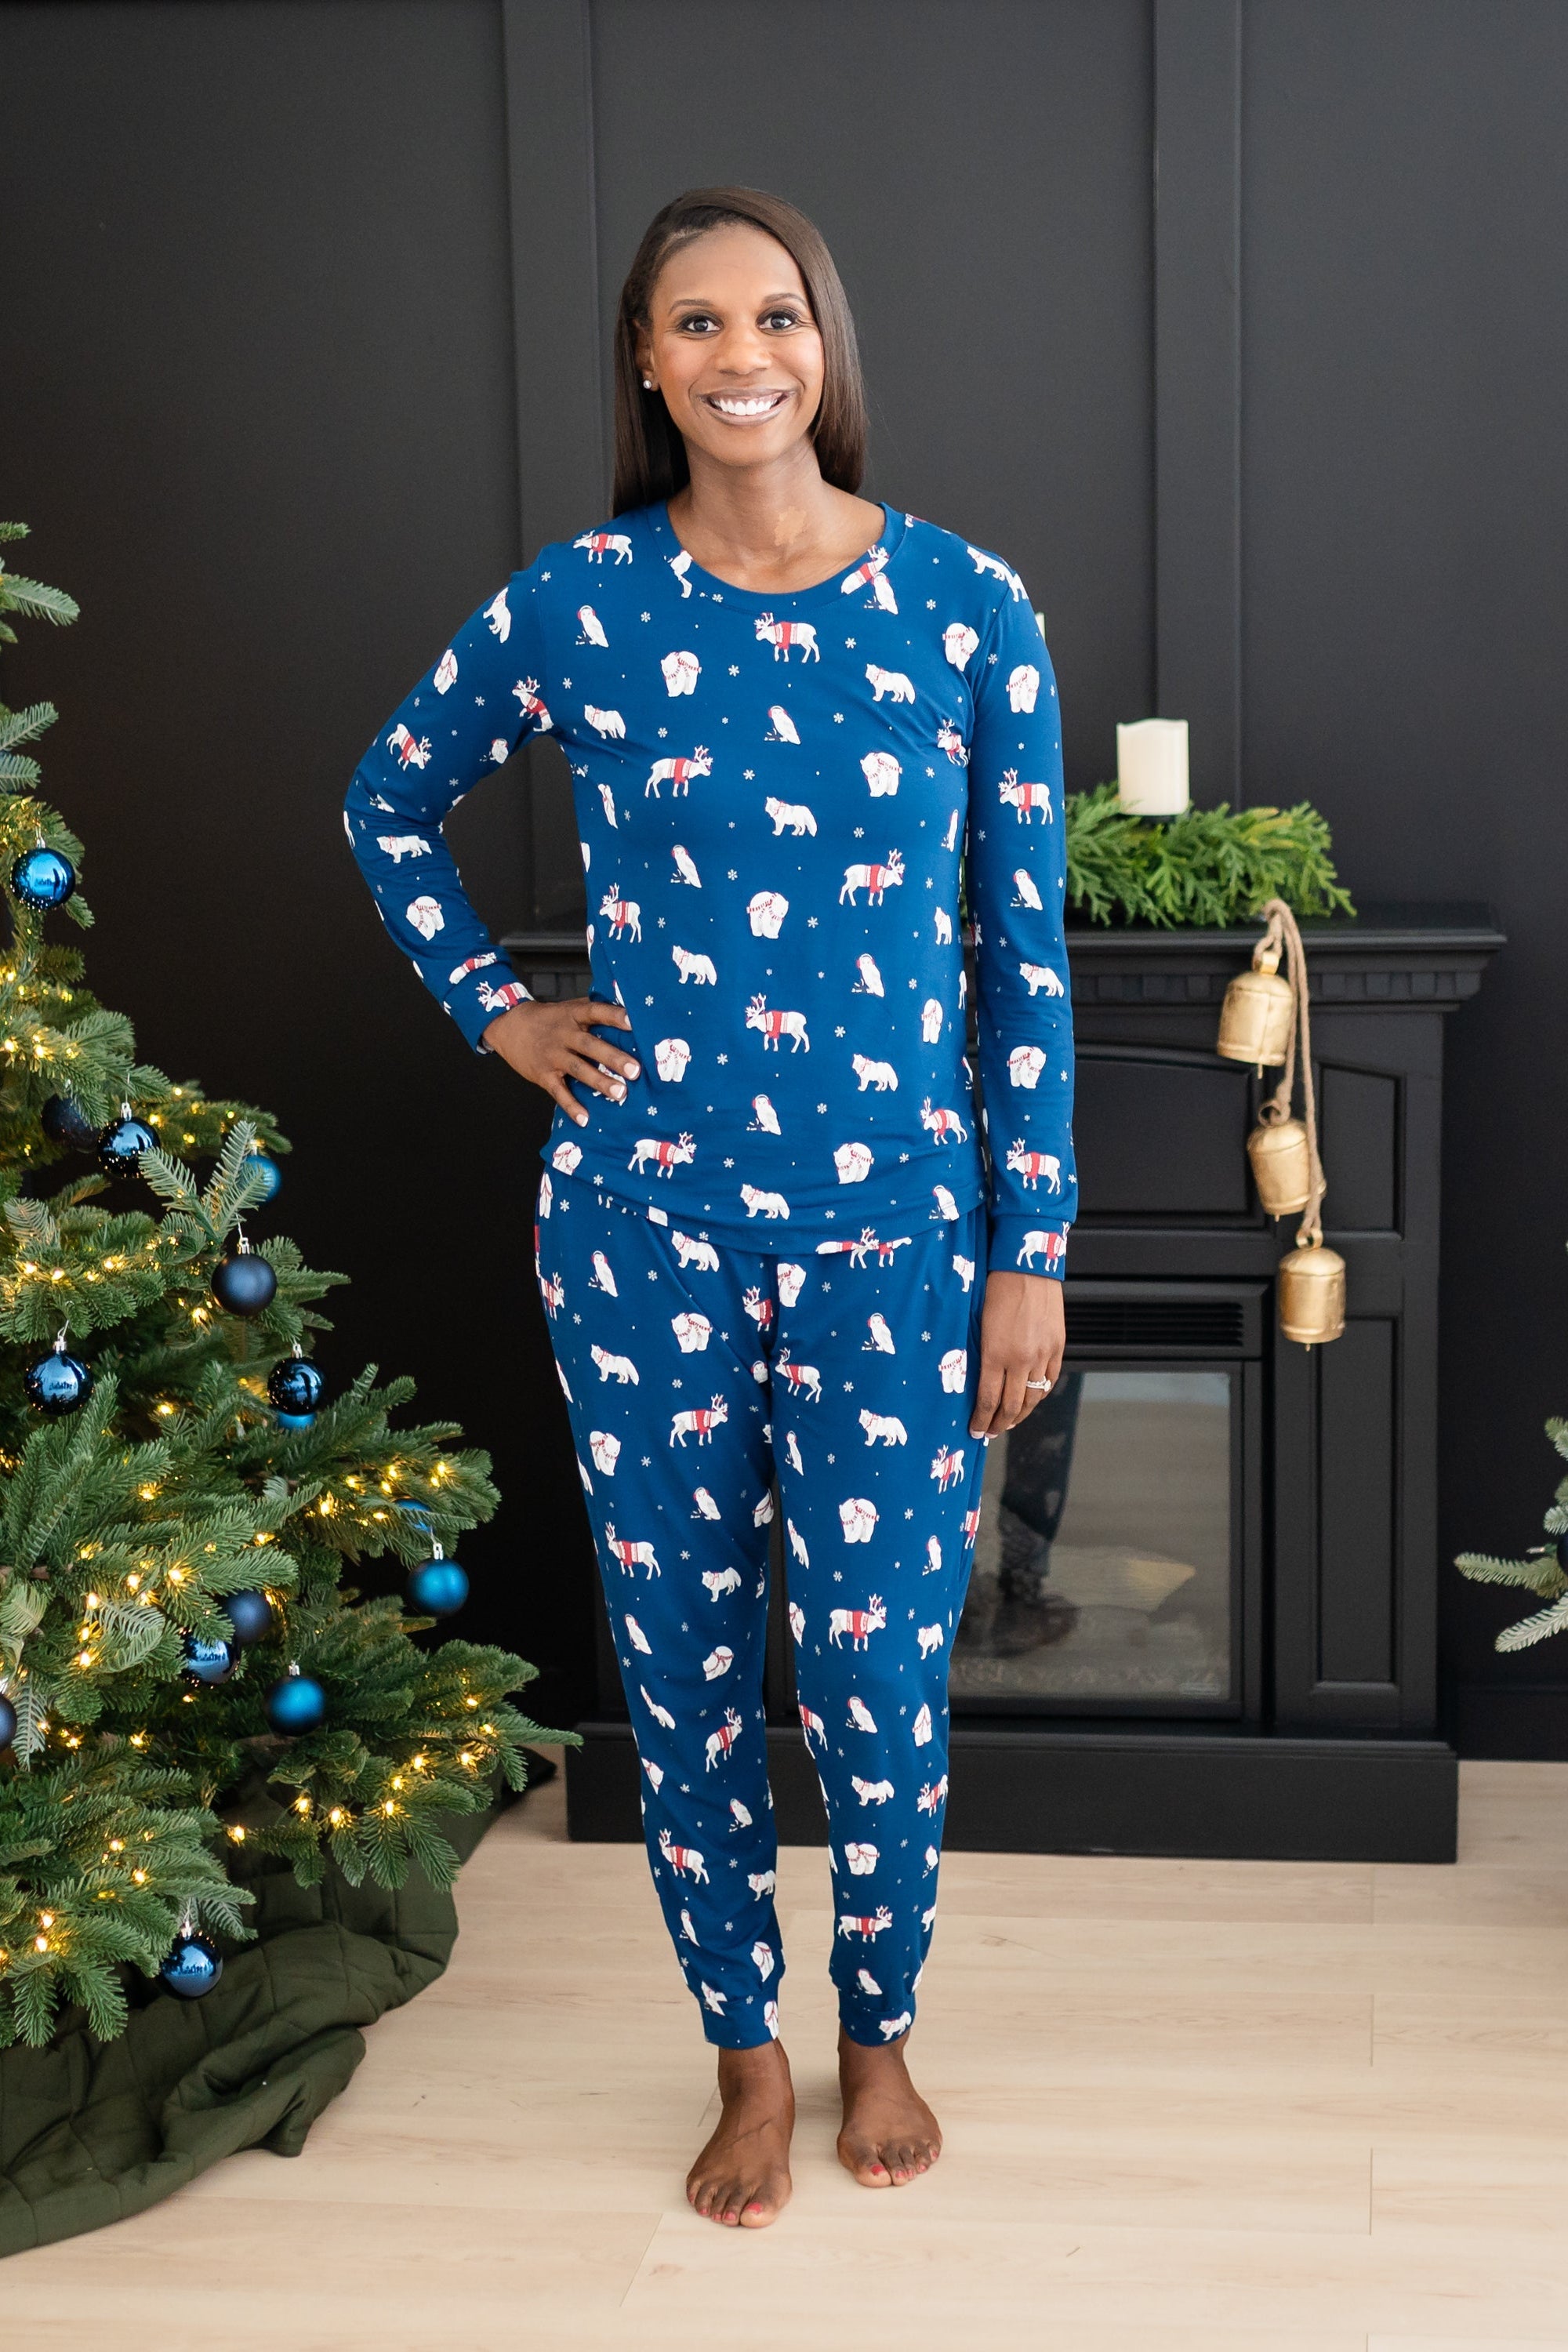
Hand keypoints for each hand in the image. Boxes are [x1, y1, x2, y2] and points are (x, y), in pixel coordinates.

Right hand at [481, 996, 637, 1126]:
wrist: (508, 1026)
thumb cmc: (547, 1018)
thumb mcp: (567, 1008)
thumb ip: (592, 1009)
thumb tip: (625, 1006)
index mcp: (572, 1015)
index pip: (595, 1012)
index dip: (613, 1016)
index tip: (632, 1022)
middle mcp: (563, 1034)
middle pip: (590, 1045)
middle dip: (613, 1058)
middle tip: (635, 1070)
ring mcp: (553, 1055)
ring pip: (578, 1069)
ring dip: (599, 1081)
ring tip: (620, 1093)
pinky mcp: (543, 1074)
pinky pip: (558, 1092)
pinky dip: (571, 1106)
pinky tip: (584, 1119)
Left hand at [969, 1271, 1064, 1439]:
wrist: (1026, 1267)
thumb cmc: (995, 1289)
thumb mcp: (979, 1325)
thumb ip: (981, 1355)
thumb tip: (978, 1382)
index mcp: (995, 1354)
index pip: (988, 1400)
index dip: (982, 1420)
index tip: (976, 1431)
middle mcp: (1021, 1359)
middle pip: (1012, 1406)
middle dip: (999, 1424)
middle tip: (990, 1431)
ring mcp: (1042, 1354)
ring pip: (1033, 1398)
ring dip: (1020, 1414)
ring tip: (1009, 1421)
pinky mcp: (1057, 1346)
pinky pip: (1049, 1381)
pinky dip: (1039, 1395)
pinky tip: (1030, 1400)